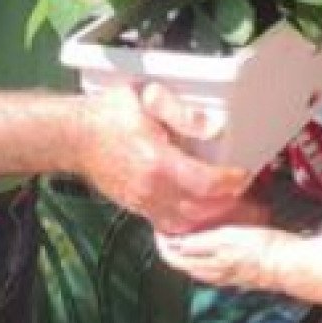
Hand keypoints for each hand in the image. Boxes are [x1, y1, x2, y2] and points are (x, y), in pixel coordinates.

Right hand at [76, 82, 251, 234]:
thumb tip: (211, 127)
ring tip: (232, 207)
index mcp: (158, 163)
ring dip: (210, 218)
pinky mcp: (136, 207)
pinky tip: (203, 214)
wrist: (73, 137)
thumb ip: (180, 111)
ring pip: (185, 224)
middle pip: (200, 211)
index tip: (245, 173)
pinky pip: (168, 225)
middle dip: (228, 205)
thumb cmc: (109, 114)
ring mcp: (142, 202)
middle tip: (248, 195)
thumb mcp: (147, 97)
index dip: (231, 181)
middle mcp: (151, 190)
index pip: (205, 184)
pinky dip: (190, 224)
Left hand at [156, 225, 296, 292]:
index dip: (162, 241)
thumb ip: (200, 241)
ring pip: (196, 262)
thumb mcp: (227, 238)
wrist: (289, 263)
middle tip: (168, 224)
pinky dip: (204, 251)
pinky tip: (211, 240)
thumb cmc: (262, 249)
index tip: (158, 225)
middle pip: (182, 261)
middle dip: (172, 244)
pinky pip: (212, 262)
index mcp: (207, 264)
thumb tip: (175, 243)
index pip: (173, 256)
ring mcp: (225, 272)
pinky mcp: (238, 270)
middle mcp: (213, 271)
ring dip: (187, 248)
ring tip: (186, 229)